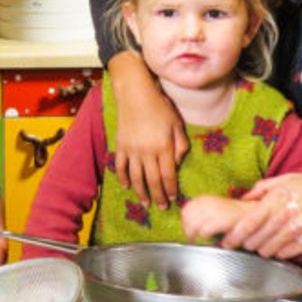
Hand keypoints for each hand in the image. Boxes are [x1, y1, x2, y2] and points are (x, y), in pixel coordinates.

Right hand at [108, 51, 187, 208]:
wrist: (135, 94)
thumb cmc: (160, 107)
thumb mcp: (177, 124)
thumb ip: (180, 145)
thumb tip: (177, 164)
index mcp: (164, 147)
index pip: (169, 175)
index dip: (171, 189)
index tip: (173, 198)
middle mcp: (148, 152)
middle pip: (153, 180)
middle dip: (158, 196)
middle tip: (162, 207)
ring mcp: (132, 150)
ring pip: (136, 177)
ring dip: (141, 192)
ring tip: (146, 202)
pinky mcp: (121, 146)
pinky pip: (121, 166)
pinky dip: (123, 177)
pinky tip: (126, 186)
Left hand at [180, 194, 253, 241]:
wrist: (254, 215)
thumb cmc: (236, 216)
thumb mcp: (217, 209)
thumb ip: (204, 213)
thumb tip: (190, 223)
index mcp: (206, 198)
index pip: (185, 210)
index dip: (185, 222)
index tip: (189, 230)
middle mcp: (209, 202)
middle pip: (187, 218)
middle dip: (188, 230)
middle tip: (192, 238)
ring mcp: (215, 210)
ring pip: (193, 225)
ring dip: (194, 234)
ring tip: (200, 239)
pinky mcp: (222, 220)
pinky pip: (204, 230)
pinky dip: (205, 236)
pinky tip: (210, 238)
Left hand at [217, 174, 301, 258]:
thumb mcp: (290, 179)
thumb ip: (264, 188)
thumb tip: (244, 197)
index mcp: (279, 199)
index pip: (247, 223)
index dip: (233, 235)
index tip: (226, 240)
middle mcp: (286, 216)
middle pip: (255, 239)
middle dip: (246, 244)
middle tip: (242, 244)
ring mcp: (298, 232)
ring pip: (268, 250)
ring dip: (261, 249)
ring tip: (261, 245)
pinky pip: (285, 254)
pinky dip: (279, 253)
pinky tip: (279, 246)